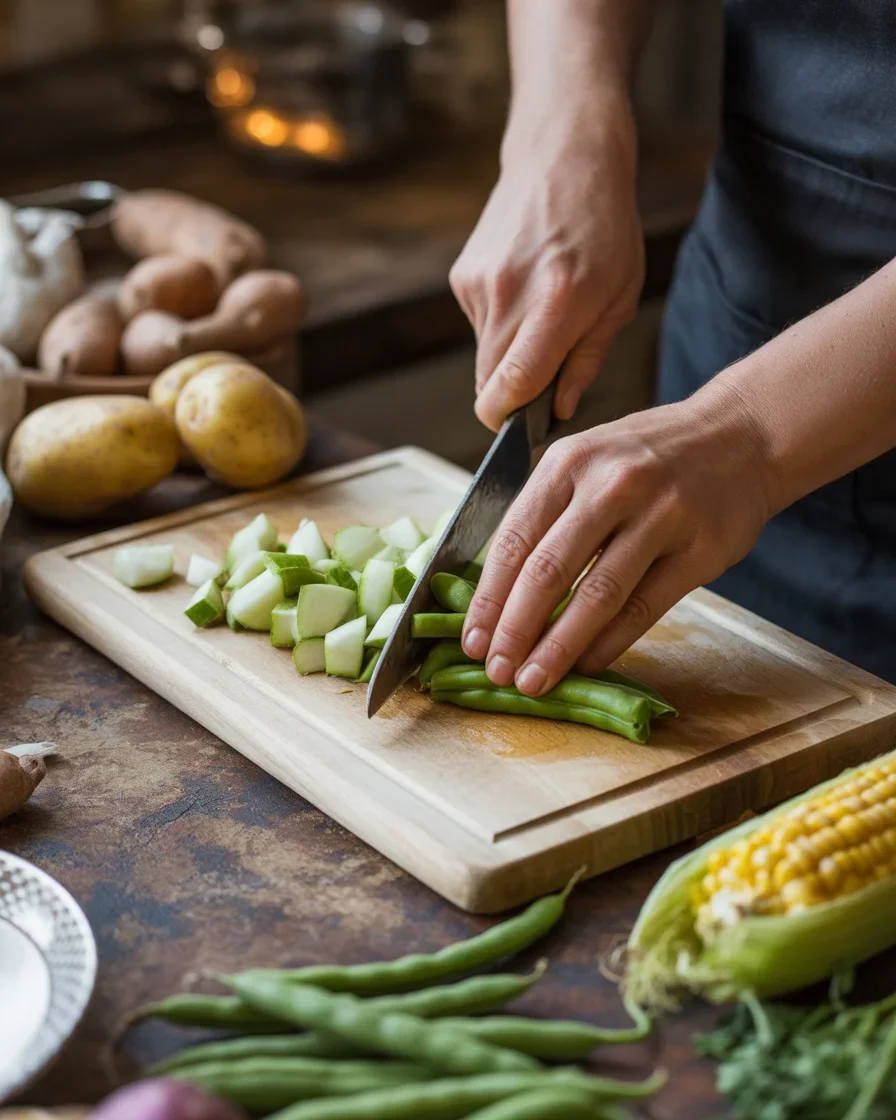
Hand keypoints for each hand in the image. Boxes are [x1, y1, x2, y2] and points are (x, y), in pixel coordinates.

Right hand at [449, 114, 643, 430]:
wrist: (563, 156)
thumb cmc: (604, 228)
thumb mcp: (619, 297)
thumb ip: (587, 360)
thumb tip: (561, 409)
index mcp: (558, 302)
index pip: (511, 386)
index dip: (507, 421)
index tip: (517, 428)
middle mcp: (510, 294)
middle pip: (488, 383)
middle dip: (511, 393)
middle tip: (546, 372)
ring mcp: (480, 284)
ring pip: (484, 356)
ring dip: (510, 353)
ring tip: (542, 310)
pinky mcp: (463, 276)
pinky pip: (479, 326)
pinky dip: (500, 324)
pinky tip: (524, 288)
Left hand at [461, 385, 775, 692]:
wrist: (742, 434)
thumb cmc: (649, 457)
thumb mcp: (588, 460)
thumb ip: (546, 514)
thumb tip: (498, 592)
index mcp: (570, 462)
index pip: (515, 540)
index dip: (489, 598)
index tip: (471, 640)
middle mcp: (611, 485)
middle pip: (548, 571)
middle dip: (515, 630)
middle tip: (496, 671)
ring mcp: (660, 515)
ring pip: (597, 594)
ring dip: (559, 646)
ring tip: (534, 680)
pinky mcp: (700, 549)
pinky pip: (645, 606)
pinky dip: (610, 642)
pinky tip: (587, 664)